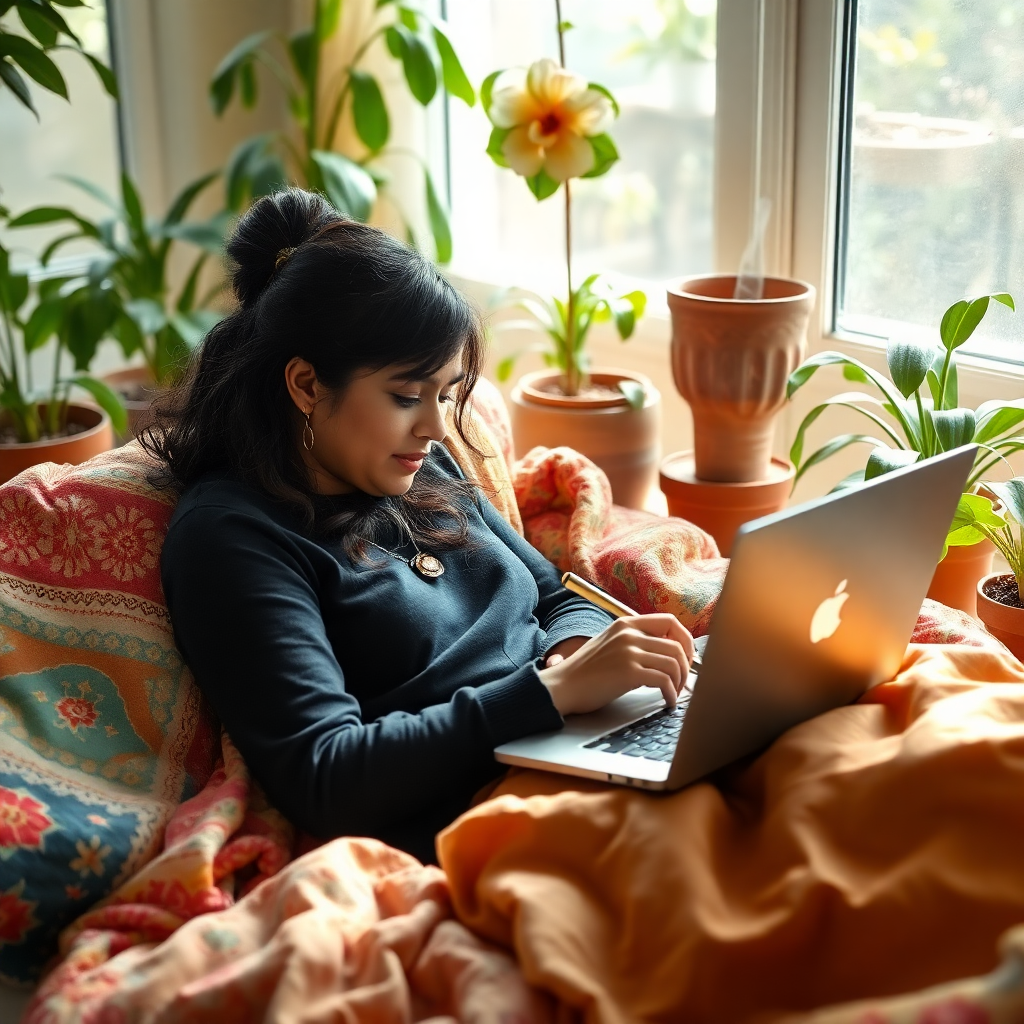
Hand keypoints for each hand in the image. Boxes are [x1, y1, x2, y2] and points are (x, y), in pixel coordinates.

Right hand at [538, 614, 693, 716]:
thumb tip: (667, 653)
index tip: (686, 658)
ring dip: (680, 682)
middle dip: (686, 666)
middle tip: (684, 682)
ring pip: (674, 662)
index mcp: (626, 624)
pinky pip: (664, 681)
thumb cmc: (585, 671)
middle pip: (677, 644)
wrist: (562, 686)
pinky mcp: (628, 672)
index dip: (685, 640)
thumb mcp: (610, 644)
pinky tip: (667, 702)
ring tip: (674, 694)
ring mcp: (629, 652)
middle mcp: (629, 634)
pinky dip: (671, 694)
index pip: (670, 621)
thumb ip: (634, 642)